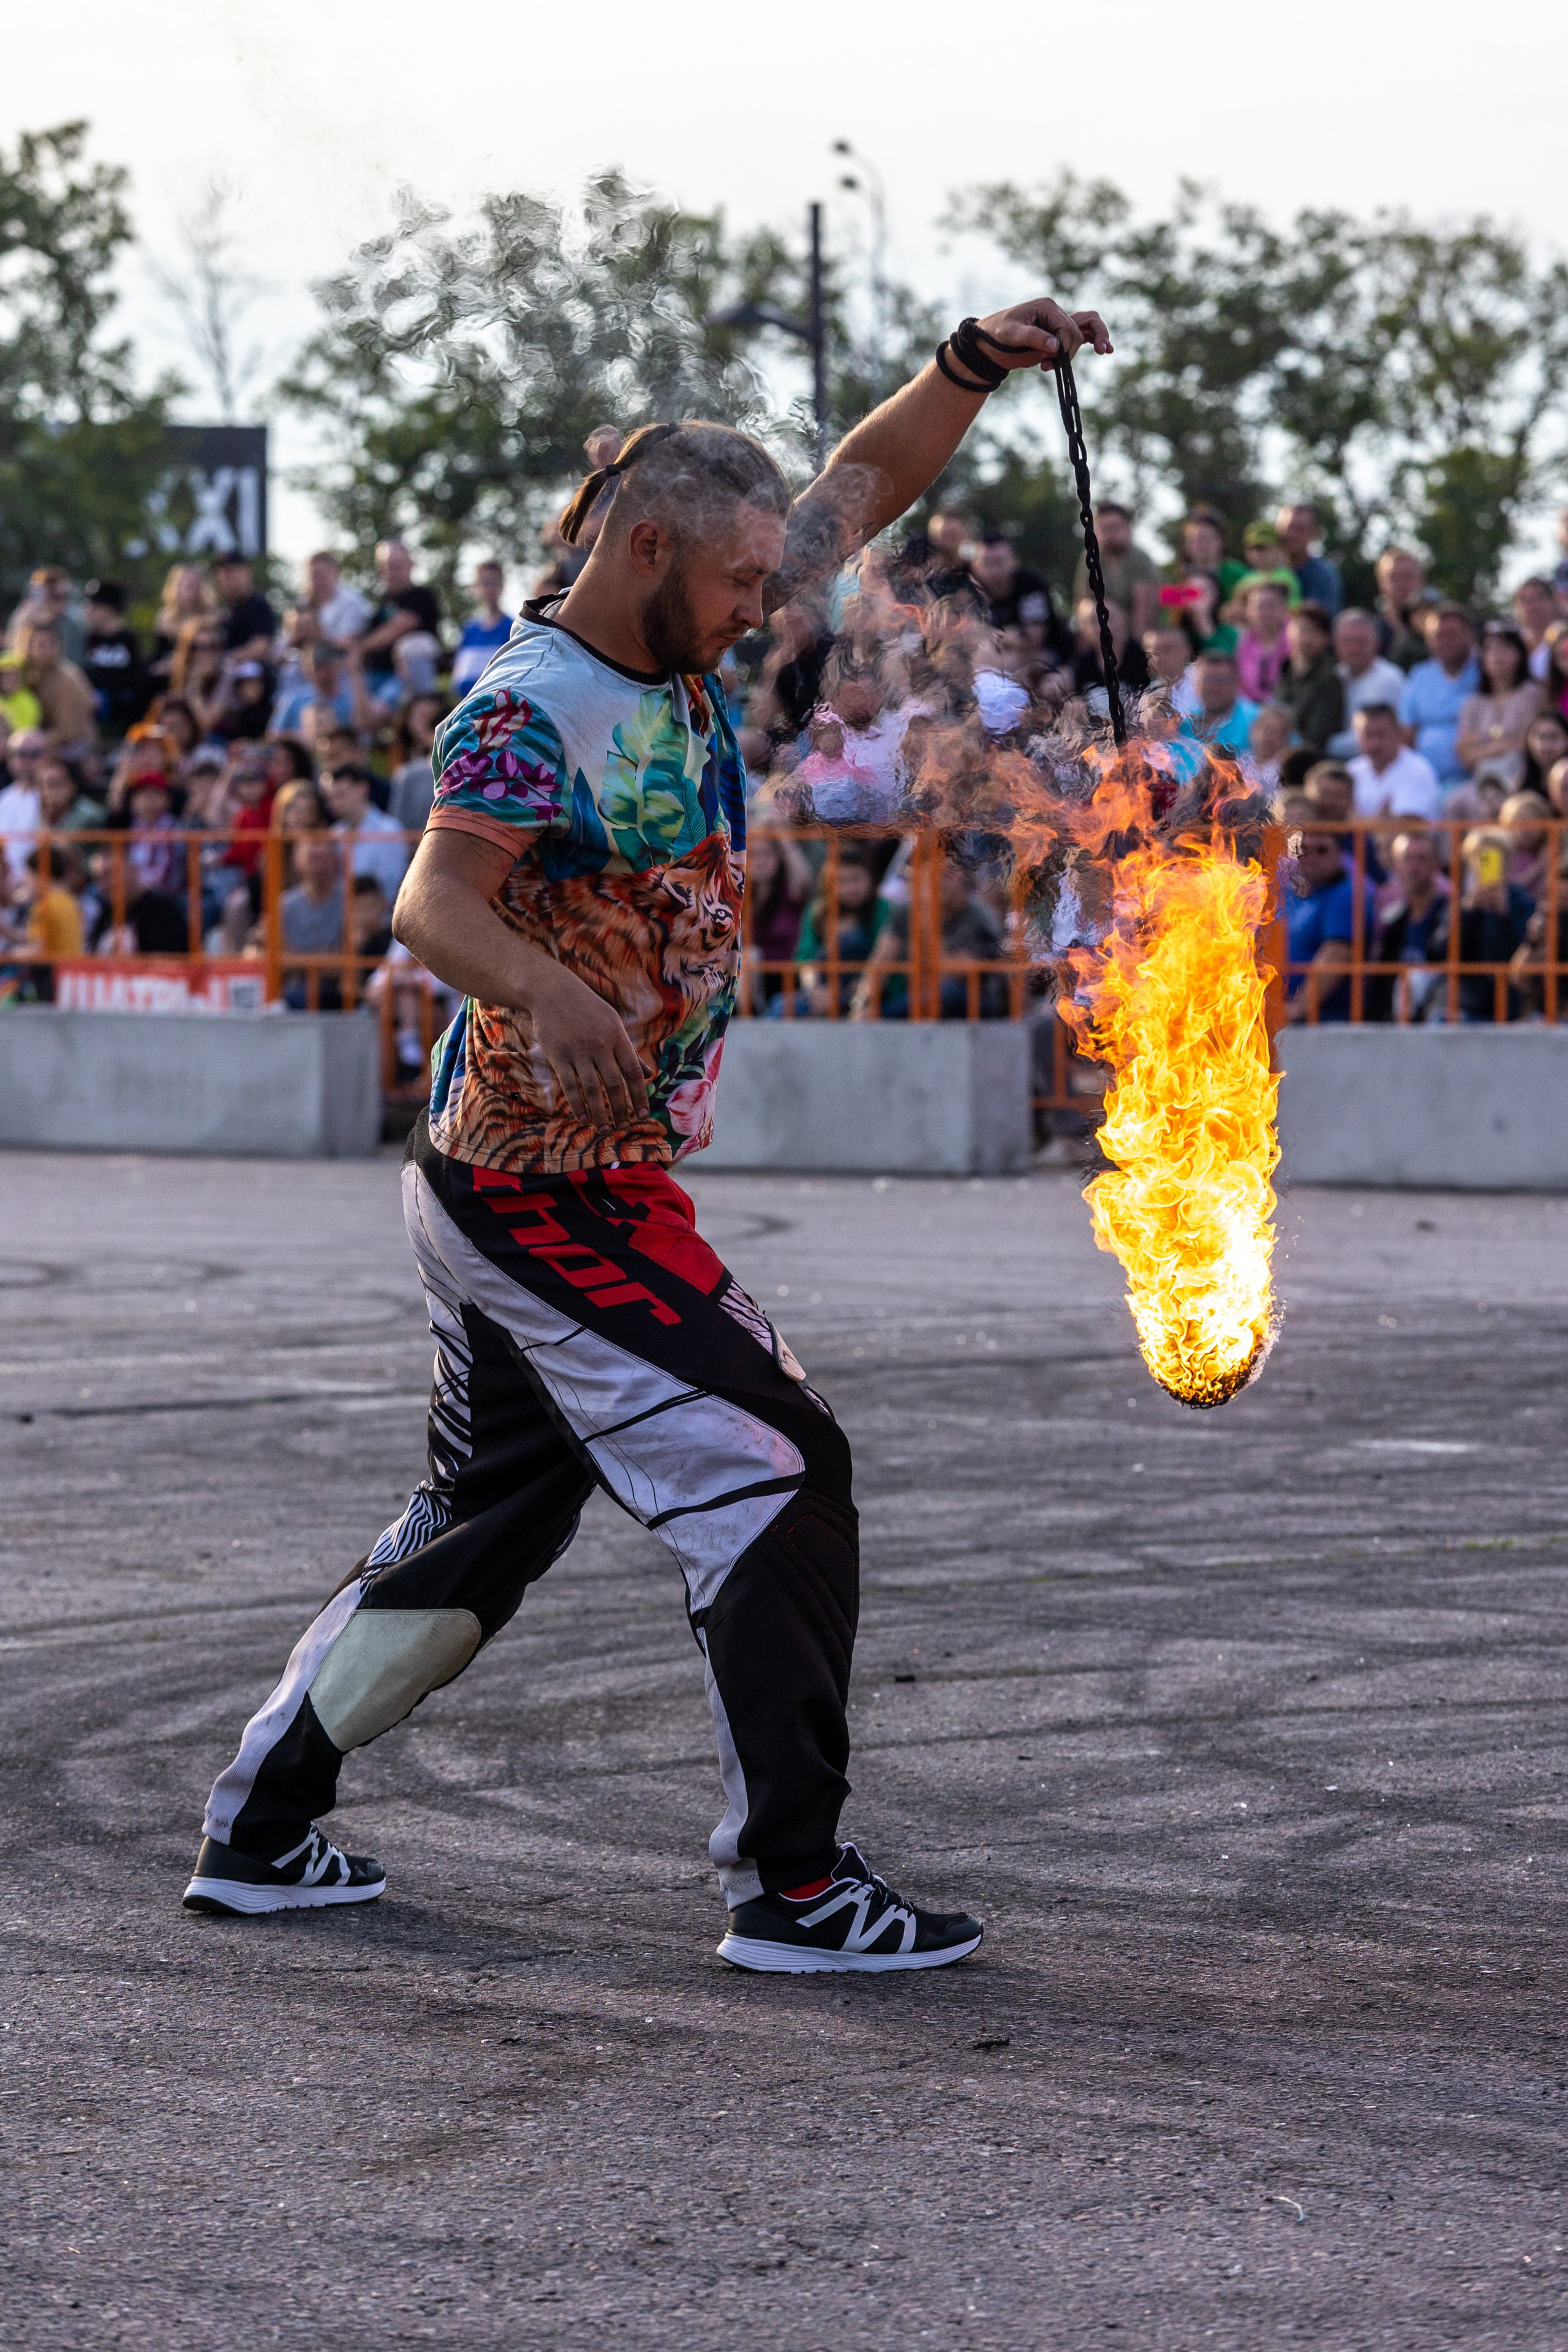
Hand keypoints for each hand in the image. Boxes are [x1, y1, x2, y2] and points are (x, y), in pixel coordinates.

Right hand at [526, 958, 649, 1129]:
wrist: (552, 992)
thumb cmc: (586, 1009)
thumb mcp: (612, 1023)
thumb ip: (628, 1050)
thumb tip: (647, 1073)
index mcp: (617, 1037)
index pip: (633, 1072)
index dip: (640, 1095)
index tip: (644, 1115)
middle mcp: (600, 1045)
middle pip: (615, 1084)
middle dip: (621, 1109)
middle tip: (624, 1127)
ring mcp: (578, 1051)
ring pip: (593, 1089)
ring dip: (600, 1113)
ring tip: (605, 1129)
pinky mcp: (559, 1056)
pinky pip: (570, 1086)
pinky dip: (578, 1105)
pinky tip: (584, 1118)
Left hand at [975, 299, 1112, 372]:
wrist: (991, 342)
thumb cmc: (998, 334)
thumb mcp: (1012, 334)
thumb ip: (1033, 337)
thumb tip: (1055, 346)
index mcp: (1047, 307)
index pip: (1067, 327)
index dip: (1063, 346)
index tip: (1047, 360)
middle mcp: (1056, 313)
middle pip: (1077, 331)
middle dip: (1068, 351)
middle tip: (1048, 365)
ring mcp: (1060, 323)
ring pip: (1088, 327)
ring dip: (1093, 341)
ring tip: (1103, 351)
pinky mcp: (1060, 335)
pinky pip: (1083, 335)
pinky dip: (1095, 340)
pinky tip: (1106, 350)